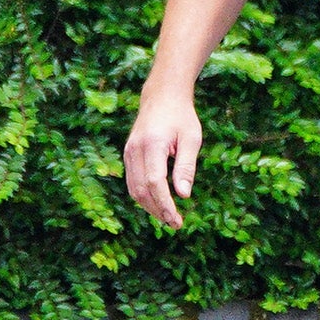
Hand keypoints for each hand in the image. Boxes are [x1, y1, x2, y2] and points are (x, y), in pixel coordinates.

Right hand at [123, 87, 200, 229]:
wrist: (162, 96)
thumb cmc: (181, 116)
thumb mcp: (191, 138)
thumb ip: (186, 167)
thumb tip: (184, 195)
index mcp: (152, 144)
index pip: (155, 183)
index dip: (164, 204)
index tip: (176, 219)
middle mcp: (135, 150)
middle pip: (142, 190)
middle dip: (157, 210)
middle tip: (175, 224)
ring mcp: (128, 152)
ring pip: (134, 189)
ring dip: (149, 207)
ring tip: (168, 218)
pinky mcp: (128, 154)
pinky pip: (132, 182)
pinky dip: (143, 196)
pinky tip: (158, 203)